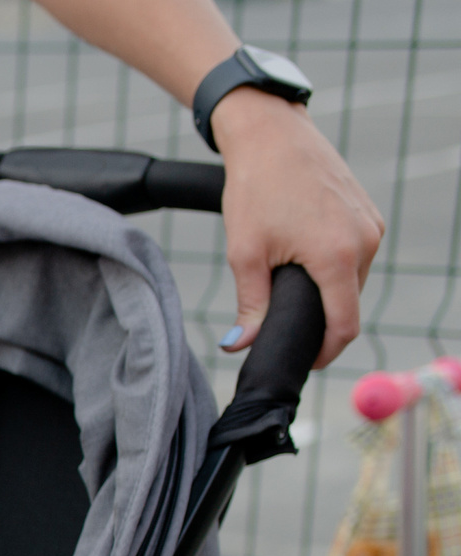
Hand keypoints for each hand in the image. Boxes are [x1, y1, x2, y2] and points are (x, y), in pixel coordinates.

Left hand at [212, 89, 383, 367]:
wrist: (272, 135)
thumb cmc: (256, 189)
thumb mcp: (245, 254)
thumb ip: (251, 305)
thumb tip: (242, 345)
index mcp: (338, 257)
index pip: (344, 325)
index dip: (325, 352)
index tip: (304, 361)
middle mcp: (365, 242)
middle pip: (349, 304)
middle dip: (320, 321)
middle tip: (283, 327)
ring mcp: (371, 226)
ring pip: (352, 280)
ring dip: (325, 292)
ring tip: (288, 290)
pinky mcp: (368, 214)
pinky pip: (355, 256)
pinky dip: (332, 268)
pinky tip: (302, 263)